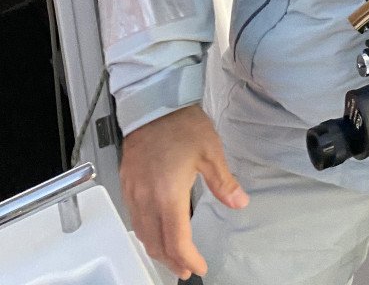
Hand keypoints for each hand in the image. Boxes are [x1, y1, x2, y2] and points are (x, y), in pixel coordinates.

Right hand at [120, 103, 247, 279]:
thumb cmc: (182, 125)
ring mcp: (134, 193)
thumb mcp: (211, 153)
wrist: (154, 103)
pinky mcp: (127, 184)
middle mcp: (147, 199)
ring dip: (158, 249)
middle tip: (187, 268)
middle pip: (156, 244)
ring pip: (142, 234)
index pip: (177, 241)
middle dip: (172, 261)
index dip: (189, 259)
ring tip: (173, 256)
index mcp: (169, 195)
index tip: (200, 267)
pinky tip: (157, 231)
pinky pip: (134, 219)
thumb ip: (224, 183)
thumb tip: (240, 203)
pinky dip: (146, 233)